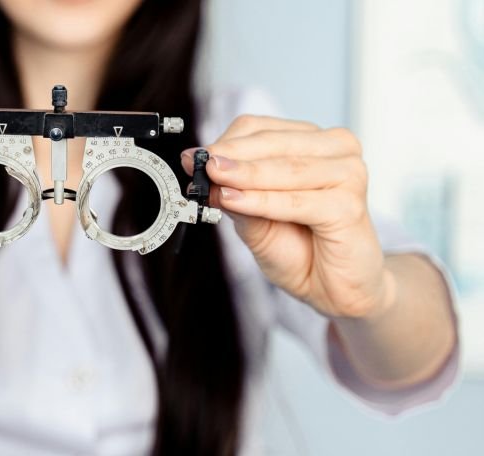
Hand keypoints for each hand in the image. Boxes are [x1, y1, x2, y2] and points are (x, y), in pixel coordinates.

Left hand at [181, 115, 391, 318]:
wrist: (333, 289)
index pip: (260, 129)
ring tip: (213, 183)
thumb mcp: (254, 219)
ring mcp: (348, 174)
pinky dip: (262, 201)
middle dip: (230, 157)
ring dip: (244, 177)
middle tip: (198, 166)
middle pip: (272, 144)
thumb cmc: (301, 249)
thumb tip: (203, 170)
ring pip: (284, 169)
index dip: (224, 143)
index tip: (193, 158)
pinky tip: (235, 201)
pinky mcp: (349, 205)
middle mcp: (335, 151)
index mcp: (313, 142)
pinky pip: (295, 201)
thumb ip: (234, 193)